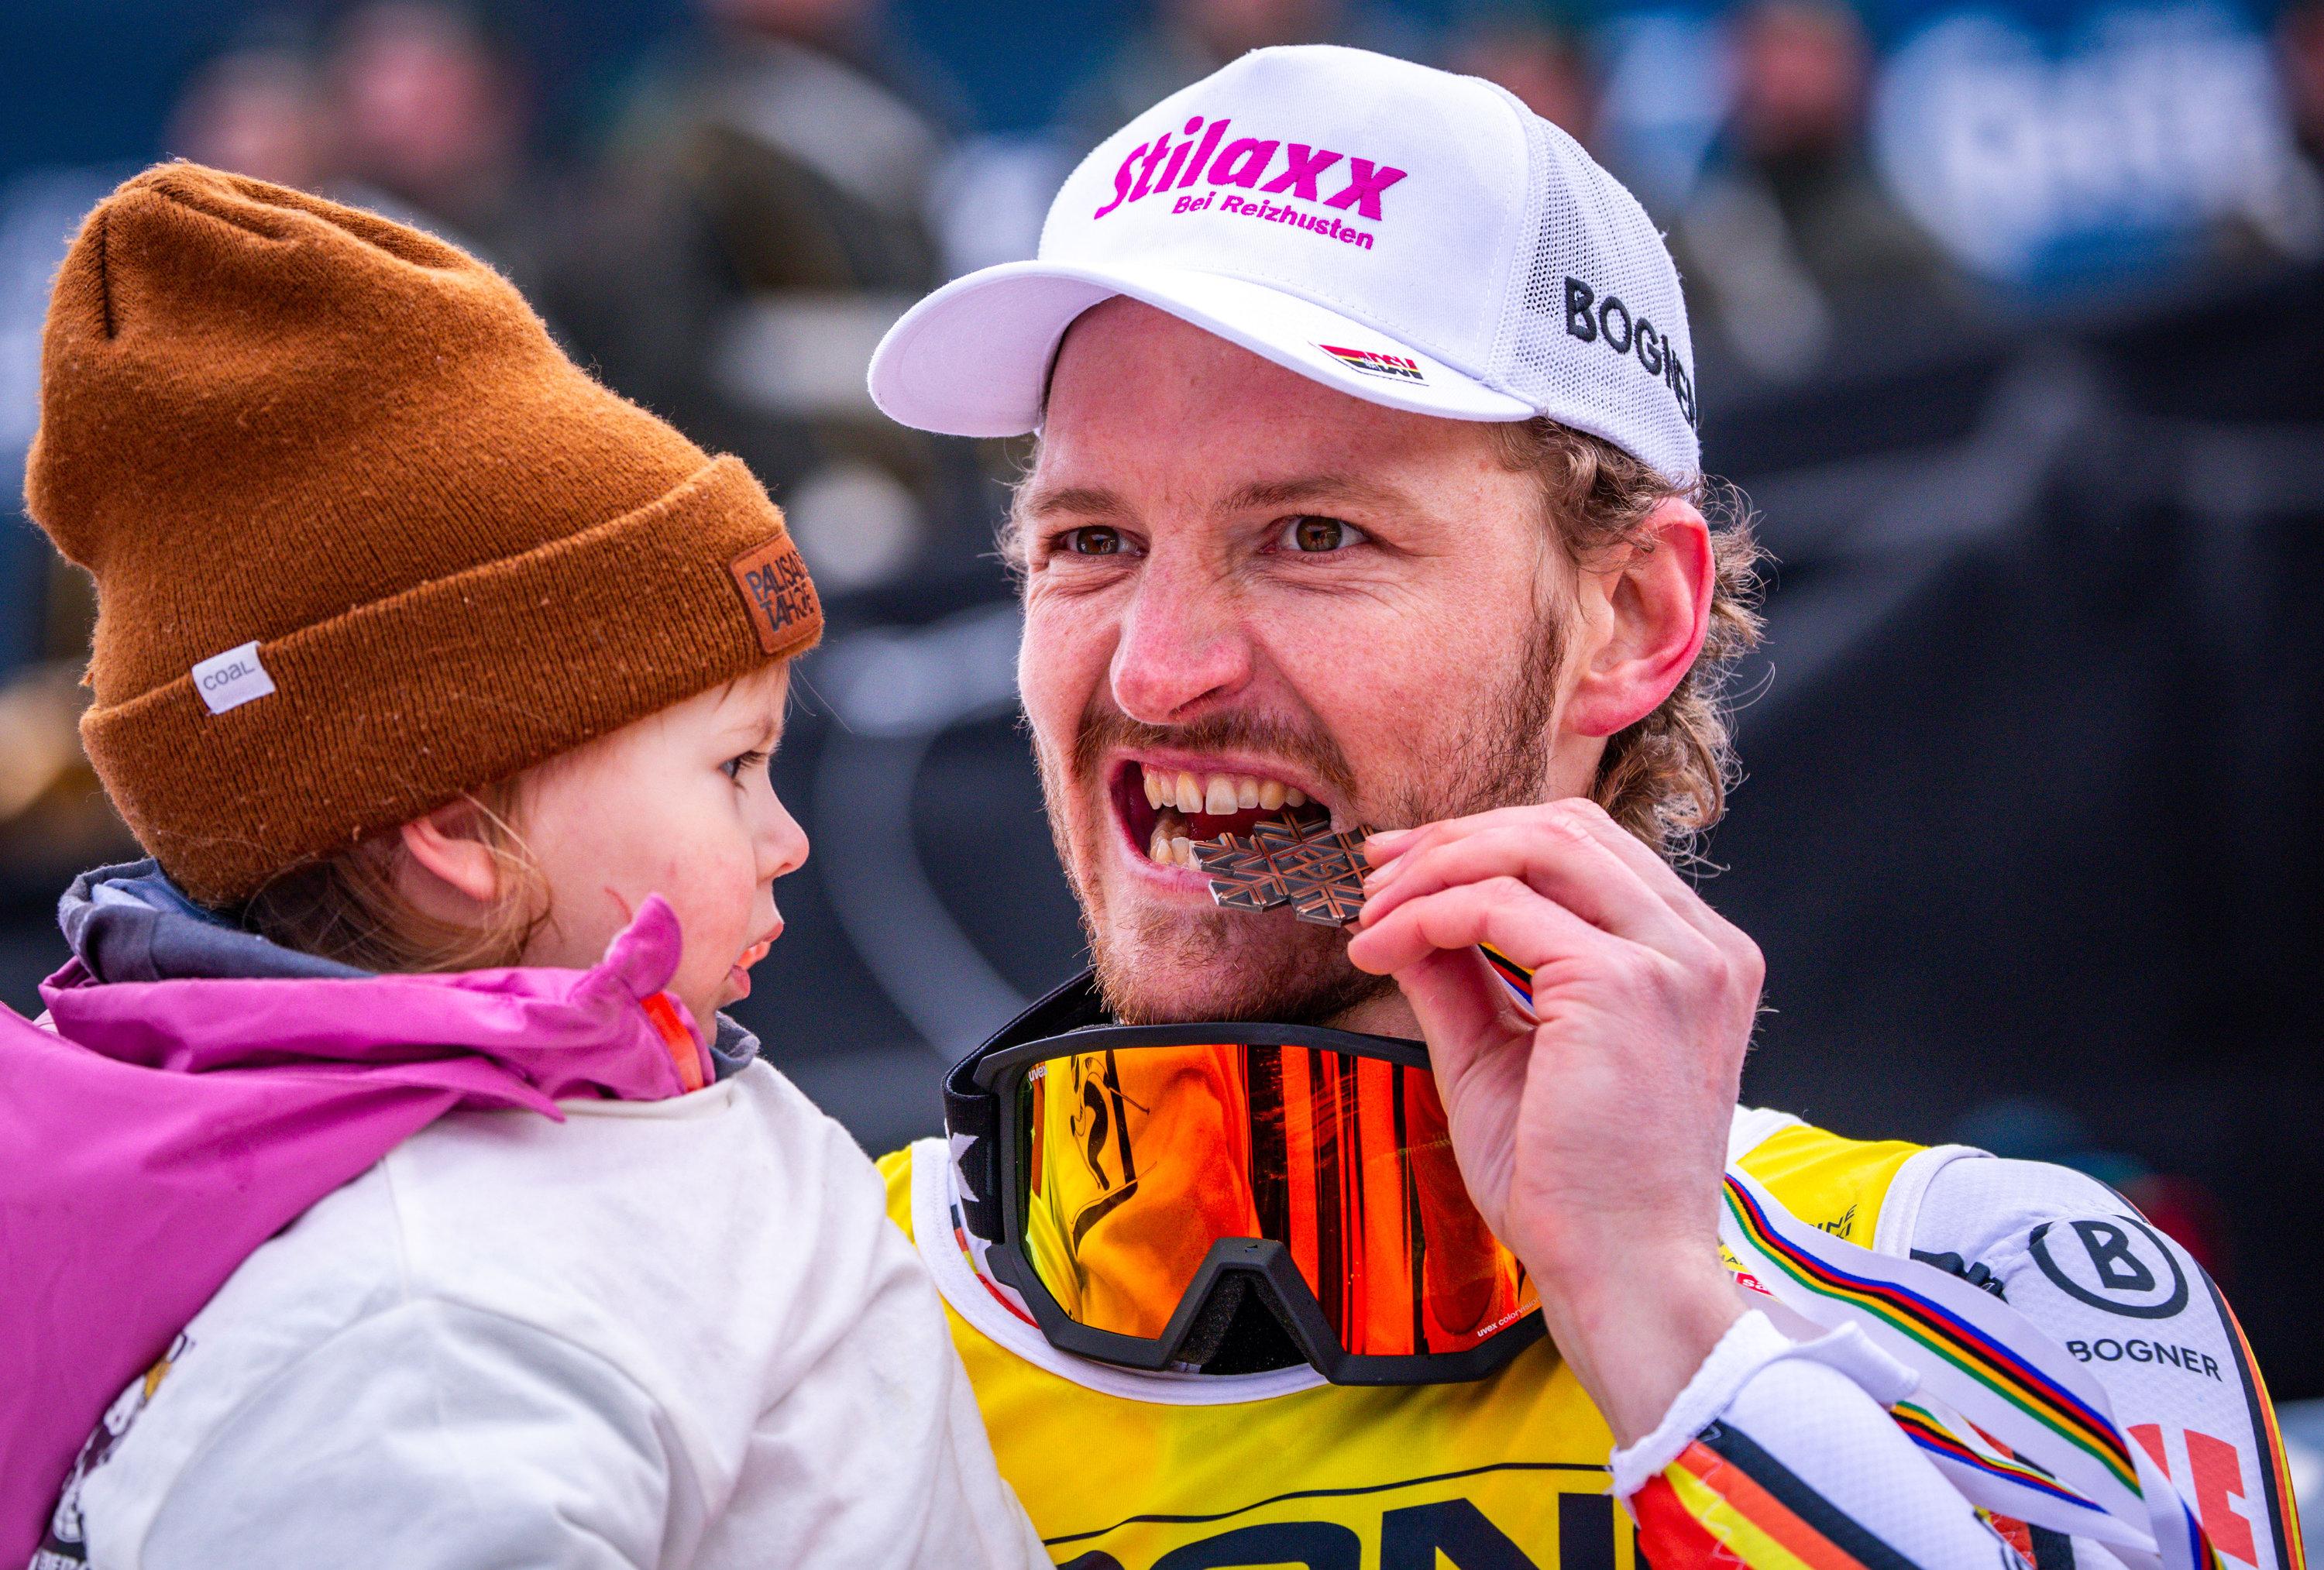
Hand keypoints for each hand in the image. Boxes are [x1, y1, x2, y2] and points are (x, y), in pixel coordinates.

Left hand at [1344, 798, 1761, 1443]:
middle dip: (1455, 839)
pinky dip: (1427, 914)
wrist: (1621, 1276)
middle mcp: (1703, 946)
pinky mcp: (1623, 983)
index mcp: (1696, 959)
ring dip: (1436, 867)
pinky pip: (1499, 906)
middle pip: (1567, 827)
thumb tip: (1405, 911)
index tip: (1404, 870)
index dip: (1488, 841)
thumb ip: (1466, 974)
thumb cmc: (1573, 1189)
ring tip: (1372, 911)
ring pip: (1536, 845)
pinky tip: (1382, 949)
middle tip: (1375, 873)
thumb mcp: (1505, 1052)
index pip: (1591, 849)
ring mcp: (1675, 959)